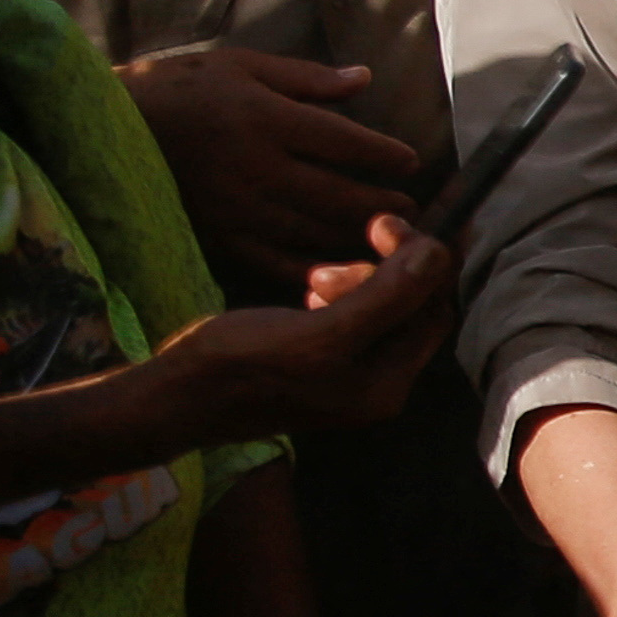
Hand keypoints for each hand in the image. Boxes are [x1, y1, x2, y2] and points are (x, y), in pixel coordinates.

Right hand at [119, 42, 420, 278]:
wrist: (103, 132)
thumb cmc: (177, 89)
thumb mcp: (238, 66)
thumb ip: (304, 79)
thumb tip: (363, 79)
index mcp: (265, 118)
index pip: (343, 141)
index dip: (383, 154)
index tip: (409, 162)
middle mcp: (256, 167)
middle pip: (338, 194)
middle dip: (383, 205)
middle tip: (412, 211)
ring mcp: (237, 209)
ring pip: (314, 232)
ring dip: (359, 239)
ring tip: (389, 241)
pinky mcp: (218, 238)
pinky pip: (276, 263)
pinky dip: (314, 271)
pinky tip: (342, 274)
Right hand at [141, 214, 458, 442]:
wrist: (178, 395)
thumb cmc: (243, 365)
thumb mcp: (322, 331)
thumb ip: (386, 297)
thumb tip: (437, 254)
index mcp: (388, 386)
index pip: (433, 310)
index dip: (424, 261)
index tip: (388, 220)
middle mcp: (378, 387)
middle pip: (411, 310)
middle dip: (387, 271)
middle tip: (344, 253)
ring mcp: (350, 378)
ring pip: (380, 310)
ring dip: (358, 279)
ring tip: (315, 277)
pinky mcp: (322, 365)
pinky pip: (352, 318)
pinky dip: (340, 294)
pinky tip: (310, 289)